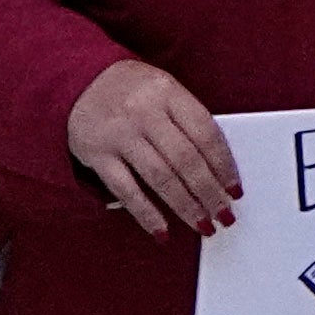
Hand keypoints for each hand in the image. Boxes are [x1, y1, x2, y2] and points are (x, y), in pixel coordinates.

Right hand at [68, 54, 236, 235]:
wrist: (79, 82)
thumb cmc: (133, 90)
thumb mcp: (163, 90)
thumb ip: (187, 120)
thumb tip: (218, 168)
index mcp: (167, 92)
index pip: (205, 132)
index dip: (224, 165)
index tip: (236, 190)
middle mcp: (144, 112)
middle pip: (185, 159)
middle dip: (209, 192)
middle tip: (224, 215)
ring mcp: (120, 134)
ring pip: (160, 177)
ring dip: (185, 206)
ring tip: (202, 225)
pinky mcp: (98, 155)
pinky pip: (126, 191)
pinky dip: (146, 214)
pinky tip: (162, 231)